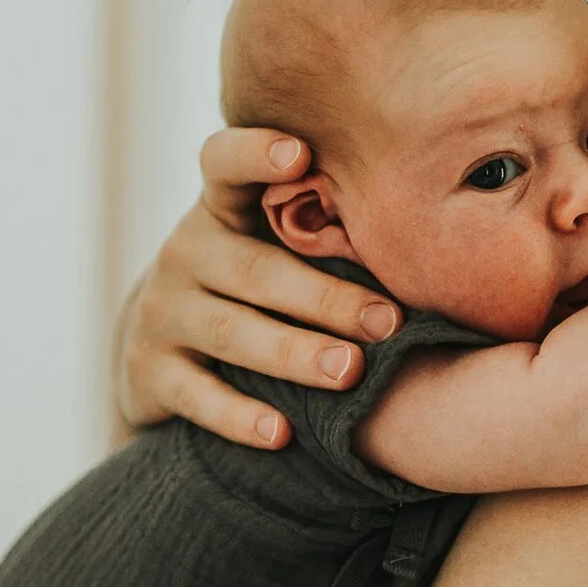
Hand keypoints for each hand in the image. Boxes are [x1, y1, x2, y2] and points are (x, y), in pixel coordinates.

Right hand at [115, 128, 403, 444]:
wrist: (159, 346)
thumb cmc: (254, 281)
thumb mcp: (271, 242)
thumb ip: (326, 226)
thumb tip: (437, 232)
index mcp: (221, 208)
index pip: (223, 164)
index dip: (255, 154)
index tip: (300, 153)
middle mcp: (187, 252)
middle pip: (256, 270)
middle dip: (325, 298)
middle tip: (388, 321)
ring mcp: (164, 312)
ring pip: (232, 334)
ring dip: (294, 354)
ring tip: (350, 371)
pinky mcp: (150, 371)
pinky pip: (196, 396)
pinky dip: (239, 417)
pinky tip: (281, 433)